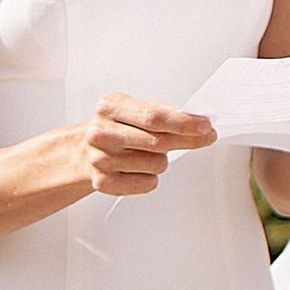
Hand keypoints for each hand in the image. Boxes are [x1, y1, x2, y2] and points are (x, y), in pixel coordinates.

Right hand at [74, 95, 214, 198]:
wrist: (84, 151)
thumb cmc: (118, 128)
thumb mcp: (136, 109)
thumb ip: (165, 114)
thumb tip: (198, 124)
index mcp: (109, 106)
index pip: (154, 116)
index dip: (183, 123)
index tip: (205, 126)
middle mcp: (100, 132)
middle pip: (158, 141)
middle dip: (187, 140)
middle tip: (204, 137)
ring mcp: (100, 159)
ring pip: (157, 164)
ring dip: (162, 160)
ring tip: (146, 153)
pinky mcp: (104, 182)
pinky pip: (148, 183)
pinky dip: (151, 176)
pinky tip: (138, 168)